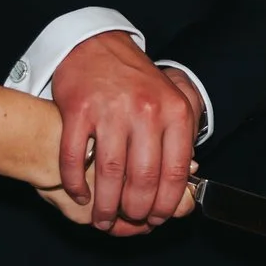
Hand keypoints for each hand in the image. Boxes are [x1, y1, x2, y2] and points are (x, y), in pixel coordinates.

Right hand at [52, 32, 197, 230]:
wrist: (96, 45)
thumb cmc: (137, 80)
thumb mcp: (173, 100)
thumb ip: (185, 136)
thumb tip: (191, 177)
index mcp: (173, 112)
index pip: (175, 171)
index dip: (166, 203)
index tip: (157, 218)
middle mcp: (145, 111)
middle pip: (142, 178)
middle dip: (136, 209)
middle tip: (129, 219)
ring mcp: (110, 110)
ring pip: (108, 174)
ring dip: (105, 205)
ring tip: (102, 219)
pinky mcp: (78, 110)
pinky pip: (75, 158)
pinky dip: (75, 183)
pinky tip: (80, 194)